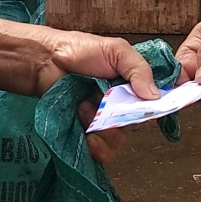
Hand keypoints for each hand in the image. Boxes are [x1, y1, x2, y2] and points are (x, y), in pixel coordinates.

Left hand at [39, 28, 157, 161]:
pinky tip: (87, 136)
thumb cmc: (79, 50)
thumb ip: (139, 69)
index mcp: (132, 85)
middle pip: (135, 124)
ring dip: (105, 131)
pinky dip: (97, 147)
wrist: (44, 62)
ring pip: (119, 139)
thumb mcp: (117, 51)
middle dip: (122, 119)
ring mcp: (103, 120)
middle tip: (106, 106)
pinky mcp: (86, 132)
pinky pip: (102, 151)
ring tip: (85, 111)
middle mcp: (120, 104)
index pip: (153, 103)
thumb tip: (156, 97)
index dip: (155, 109)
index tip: (152, 109)